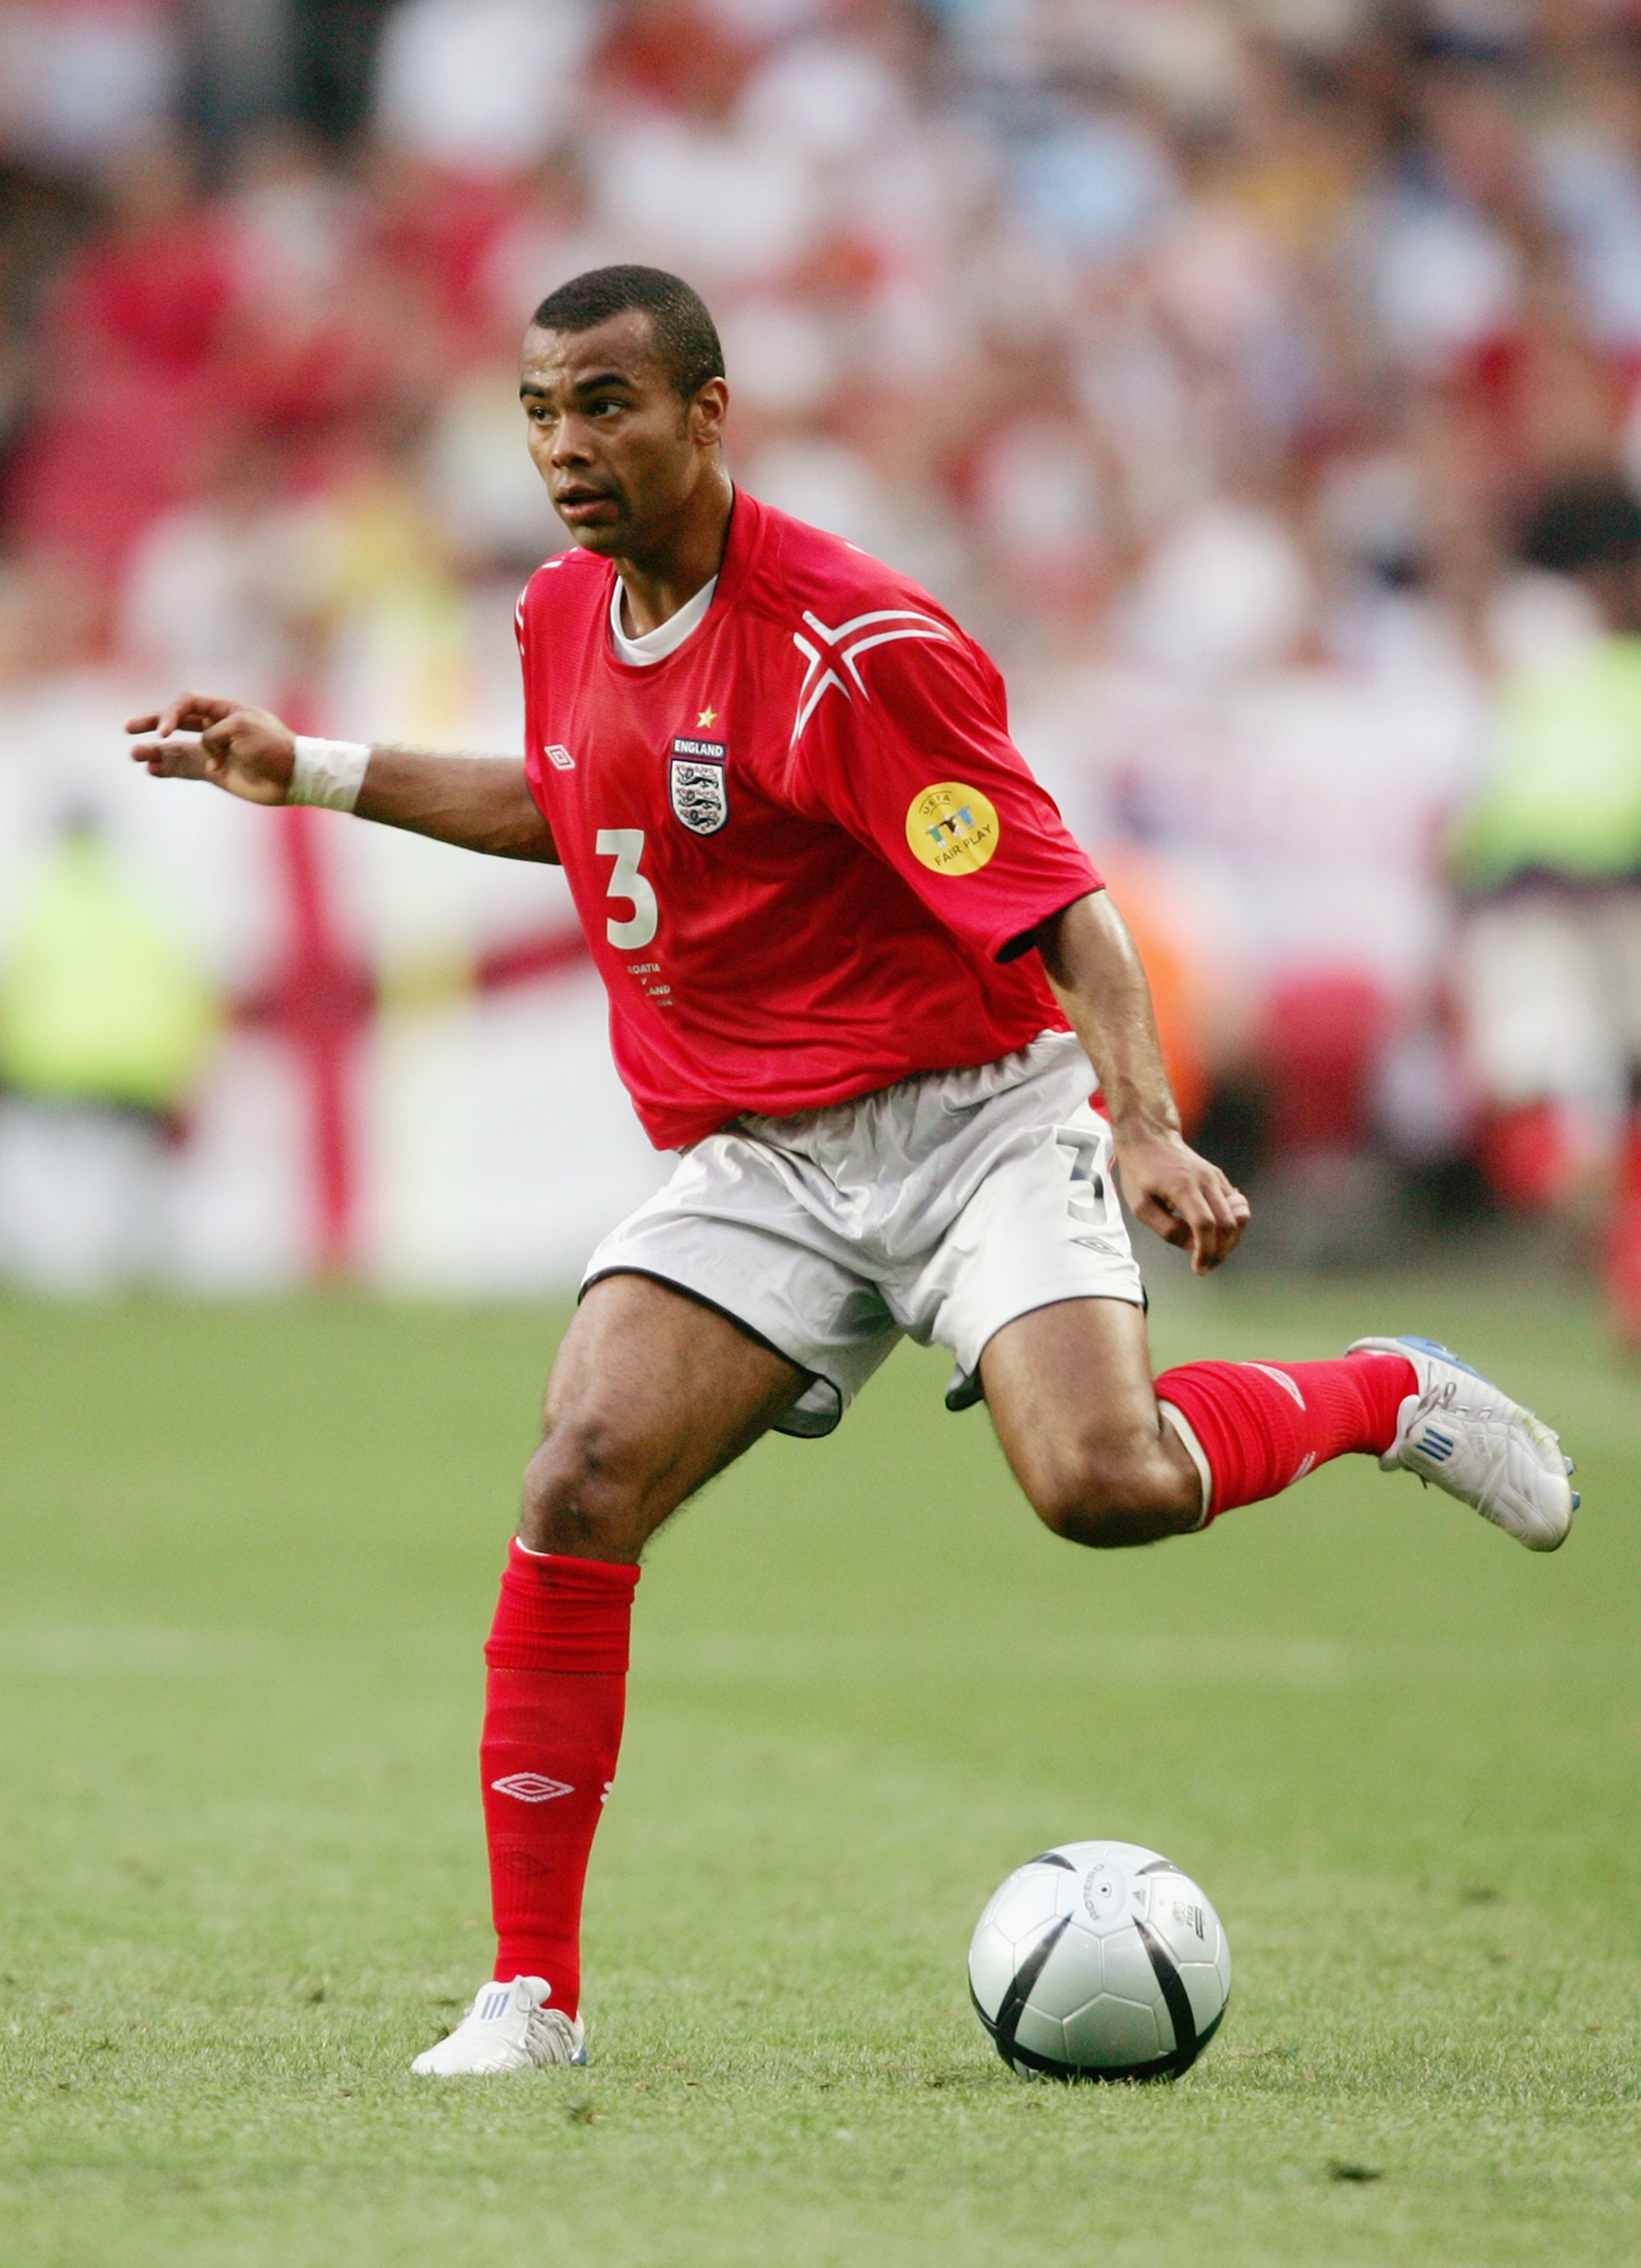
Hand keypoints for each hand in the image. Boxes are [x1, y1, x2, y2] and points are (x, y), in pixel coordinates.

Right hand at [126, 693, 296, 805]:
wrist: (293, 776)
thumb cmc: (272, 746)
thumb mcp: (242, 728)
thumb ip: (214, 734)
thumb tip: (201, 752)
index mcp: (223, 710)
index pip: (187, 704)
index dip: (170, 715)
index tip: (164, 732)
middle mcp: (215, 728)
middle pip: (176, 722)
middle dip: (152, 723)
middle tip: (129, 728)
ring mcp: (213, 751)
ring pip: (176, 748)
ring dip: (155, 750)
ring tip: (134, 755)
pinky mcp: (215, 772)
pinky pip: (186, 768)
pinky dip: (168, 768)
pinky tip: (152, 769)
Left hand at [1112, 1128, 1249, 1274]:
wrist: (1151, 1139)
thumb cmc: (1141, 1172)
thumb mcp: (1140, 1205)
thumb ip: (1166, 1228)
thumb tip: (1191, 1247)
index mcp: (1183, 1187)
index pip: (1205, 1225)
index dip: (1205, 1251)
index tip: (1199, 1269)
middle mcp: (1205, 1181)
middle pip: (1228, 1223)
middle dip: (1220, 1251)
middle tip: (1206, 1267)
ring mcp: (1216, 1178)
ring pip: (1237, 1216)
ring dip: (1229, 1241)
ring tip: (1212, 1255)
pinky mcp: (1219, 1179)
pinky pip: (1235, 1207)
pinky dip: (1231, 1226)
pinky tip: (1215, 1238)